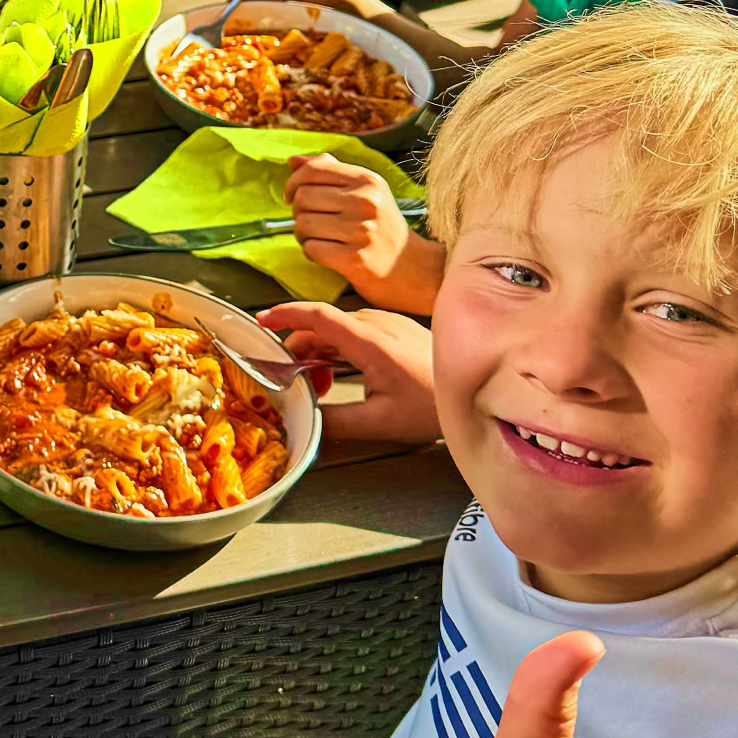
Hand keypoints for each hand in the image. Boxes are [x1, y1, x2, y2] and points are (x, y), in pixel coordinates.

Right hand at [255, 301, 439, 441]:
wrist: (475, 391)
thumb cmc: (433, 405)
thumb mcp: (380, 422)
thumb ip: (336, 422)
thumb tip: (305, 423)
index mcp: (370, 342)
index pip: (317, 316)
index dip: (286, 314)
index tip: (261, 320)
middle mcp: (378, 324)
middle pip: (323, 323)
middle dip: (299, 347)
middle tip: (290, 377)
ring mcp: (389, 323)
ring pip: (338, 326)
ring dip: (319, 349)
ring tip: (318, 382)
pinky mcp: (397, 328)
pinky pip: (355, 328)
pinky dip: (337, 347)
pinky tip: (340, 372)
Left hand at [286, 155, 445, 316]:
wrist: (416, 270)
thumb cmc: (382, 227)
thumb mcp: (366, 192)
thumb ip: (331, 173)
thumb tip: (293, 161)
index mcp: (367, 180)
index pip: (312, 170)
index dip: (293, 183)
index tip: (292, 196)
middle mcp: (366, 202)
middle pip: (303, 198)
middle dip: (299, 212)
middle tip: (313, 223)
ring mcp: (361, 231)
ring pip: (303, 224)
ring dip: (303, 235)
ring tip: (320, 238)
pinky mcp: (355, 260)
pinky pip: (311, 249)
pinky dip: (312, 252)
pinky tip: (328, 254)